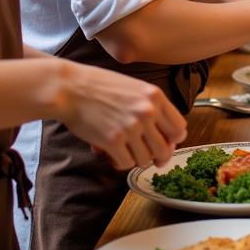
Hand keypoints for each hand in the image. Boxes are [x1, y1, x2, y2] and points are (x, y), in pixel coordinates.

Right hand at [56, 61, 186, 170]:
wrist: (70, 87)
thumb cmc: (100, 86)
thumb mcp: (134, 88)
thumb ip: (151, 106)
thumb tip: (165, 133)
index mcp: (155, 97)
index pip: (179, 128)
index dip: (174, 140)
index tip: (166, 143)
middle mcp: (147, 112)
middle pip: (165, 149)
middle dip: (158, 157)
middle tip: (149, 157)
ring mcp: (130, 127)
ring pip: (146, 160)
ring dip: (137, 160)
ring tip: (127, 153)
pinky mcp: (113, 140)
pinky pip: (126, 164)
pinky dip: (121, 164)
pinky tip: (114, 157)